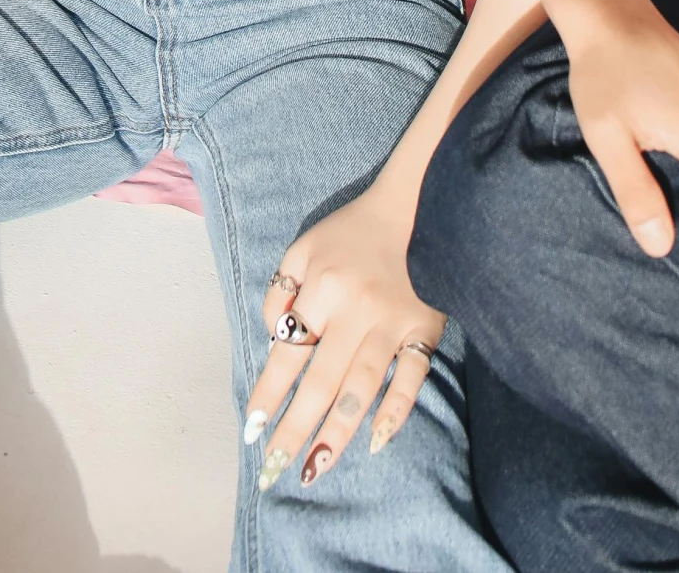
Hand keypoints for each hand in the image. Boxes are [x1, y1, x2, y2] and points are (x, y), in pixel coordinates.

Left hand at [246, 185, 445, 491]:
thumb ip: (282, 289)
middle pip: (322, 381)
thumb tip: (275, 337)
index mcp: (321, 286)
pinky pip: (411, 379)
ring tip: (315, 468)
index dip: (269, 393)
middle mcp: (355, 309)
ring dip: (337, 433)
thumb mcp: (304, 246)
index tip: (253, 429)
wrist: (417, 208)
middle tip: (275, 470)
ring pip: (362, 388)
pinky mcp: (424, 332)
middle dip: (296, 428)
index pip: (288, 350)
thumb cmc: (351, 232)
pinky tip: (375, 441)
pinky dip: (395, 412)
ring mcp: (392, 324)